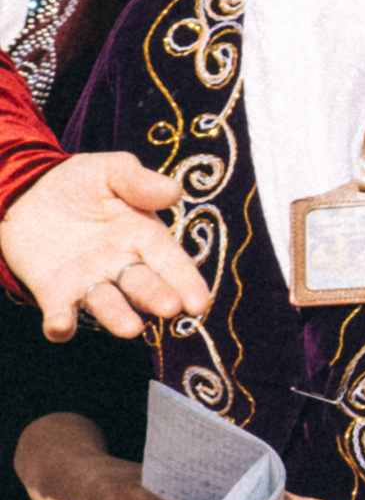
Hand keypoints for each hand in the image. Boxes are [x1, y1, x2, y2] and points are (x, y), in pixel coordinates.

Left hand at [1, 151, 209, 340]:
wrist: (30, 194)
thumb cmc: (81, 183)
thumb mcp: (110, 171)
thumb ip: (138, 181)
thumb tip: (174, 191)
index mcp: (145, 238)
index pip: (172, 264)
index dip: (187, 283)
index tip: (199, 303)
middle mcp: (122, 267)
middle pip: (143, 287)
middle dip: (156, 297)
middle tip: (169, 308)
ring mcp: (90, 283)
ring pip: (108, 304)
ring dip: (117, 317)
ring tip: (130, 328)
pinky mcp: (56, 295)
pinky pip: (61, 313)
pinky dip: (61, 323)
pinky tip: (60, 328)